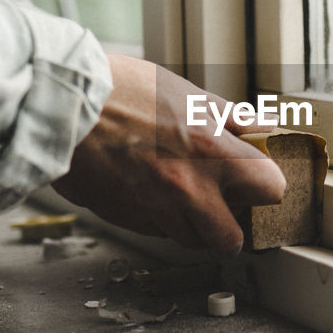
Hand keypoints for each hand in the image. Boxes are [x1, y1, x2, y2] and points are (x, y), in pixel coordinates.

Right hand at [53, 54, 285, 257]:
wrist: (61, 105)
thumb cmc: (122, 90)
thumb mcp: (187, 94)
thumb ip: (231, 119)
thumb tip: (265, 128)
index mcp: (211, 151)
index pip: (271, 188)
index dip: (268, 187)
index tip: (260, 183)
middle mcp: (188, 189)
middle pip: (233, 240)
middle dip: (232, 227)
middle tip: (223, 204)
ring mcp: (156, 210)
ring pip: (193, 241)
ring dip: (194, 225)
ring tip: (181, 192)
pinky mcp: (127, 220)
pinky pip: (159, 233)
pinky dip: (162, 220)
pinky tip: (151, 190)